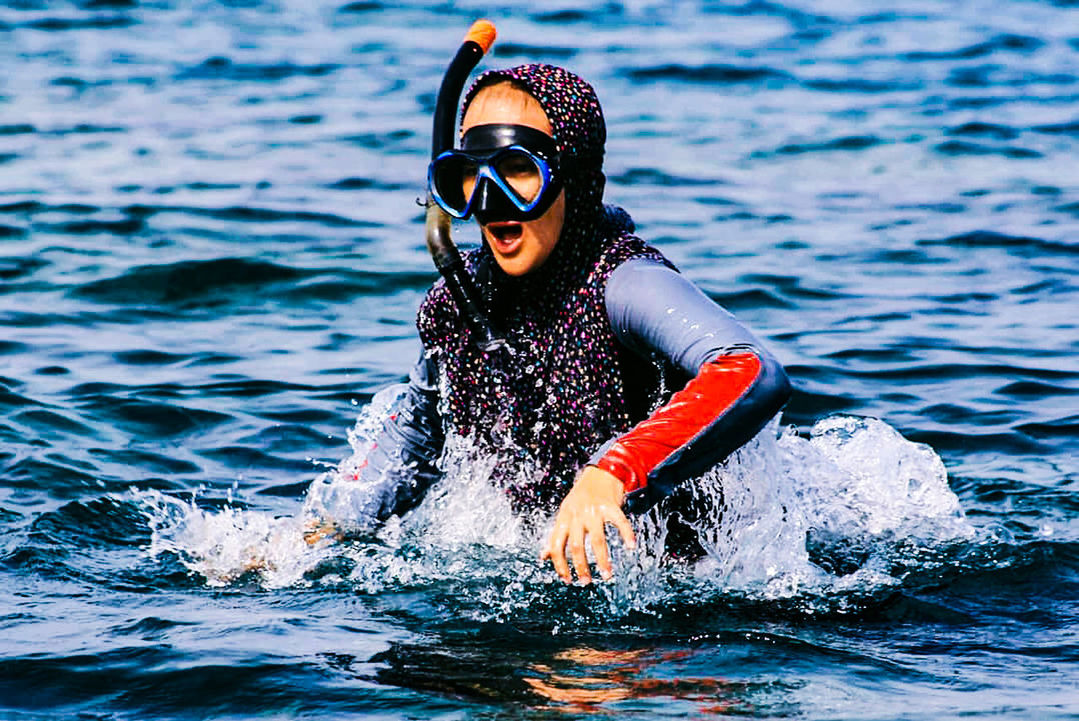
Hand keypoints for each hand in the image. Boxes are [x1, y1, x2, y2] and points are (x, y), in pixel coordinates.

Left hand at [540, 466, 635, 583]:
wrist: (600, 472)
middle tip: (586, 581)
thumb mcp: (564, 514)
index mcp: (563, 517)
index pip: (556, 544)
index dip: (559, 564)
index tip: (566, 579)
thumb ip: (556, 535)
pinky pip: (619, 522)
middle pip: (576, 545)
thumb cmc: (581, 497)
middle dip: (580, 566)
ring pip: (597, 540)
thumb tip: (543, 556)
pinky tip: (631, 546)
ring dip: (602, 560)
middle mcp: (577, 514)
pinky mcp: (610, 506)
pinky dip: (626, 534)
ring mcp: (594, 510)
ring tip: (606, 575)